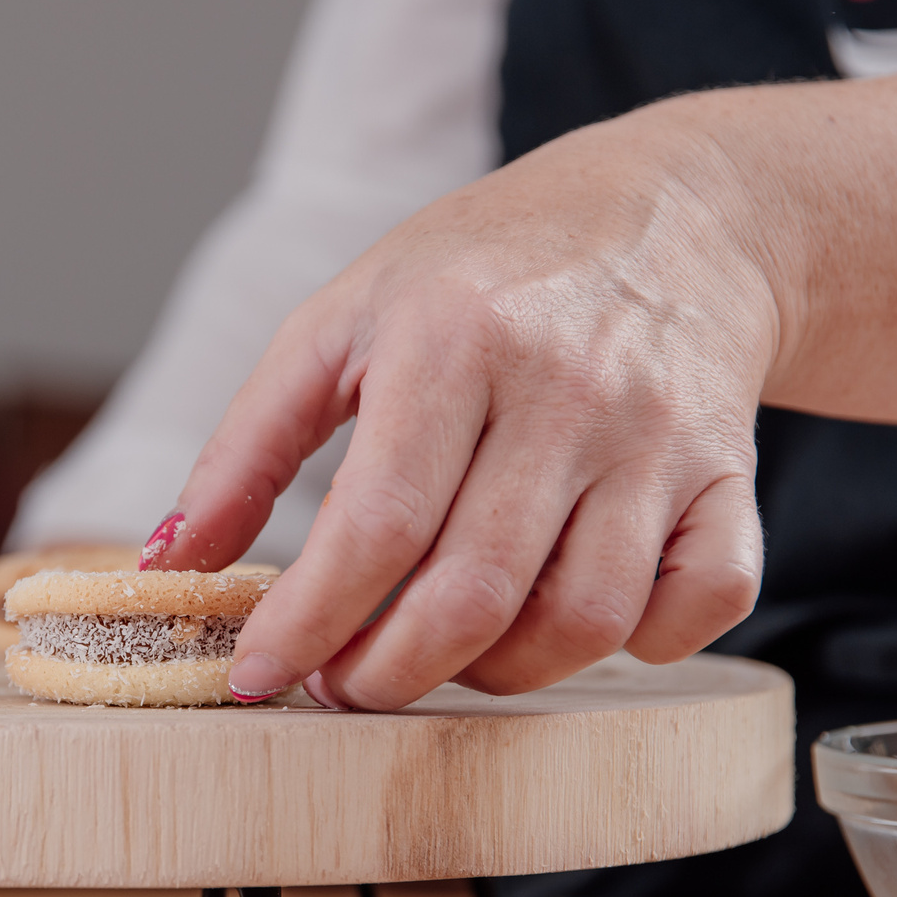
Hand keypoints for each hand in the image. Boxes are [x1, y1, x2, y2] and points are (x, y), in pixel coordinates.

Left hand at [148, 109, 778, 710]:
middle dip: (389, 672)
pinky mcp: (729, 473)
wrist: (676, 215)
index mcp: (455, 336)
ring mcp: (659, 435)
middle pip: (474, 592)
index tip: (259, 674)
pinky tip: (571, 620)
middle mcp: (566, 386)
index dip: (309, 621)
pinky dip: (640, 645)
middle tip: (345, 681)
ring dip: (497, 673)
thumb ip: (247, 445)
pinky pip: (703, 604)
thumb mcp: (345, 321)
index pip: (377, 523)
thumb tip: (167, 566)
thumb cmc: (484, 275)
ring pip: (585, 619)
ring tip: (444, 651)